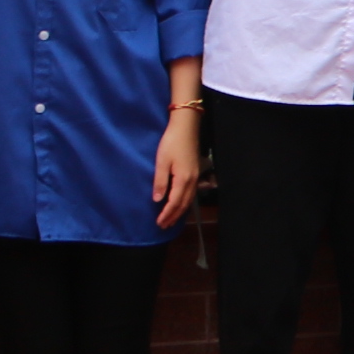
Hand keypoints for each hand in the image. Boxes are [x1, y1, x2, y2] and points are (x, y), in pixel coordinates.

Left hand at [153, 107, 200, 227]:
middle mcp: (192, 181)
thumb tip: (158, 200)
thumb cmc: (172, 143)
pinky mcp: (195, 172)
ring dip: (179, 211)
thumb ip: (160, 182)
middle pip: (183, 204)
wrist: (186, 127)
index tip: (159, 223)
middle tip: (164, 226)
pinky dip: (184, 203)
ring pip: (188, 200)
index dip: (167, 214)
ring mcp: (195, 177)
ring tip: (171, 219)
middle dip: (173, 216)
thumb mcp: (162, 162)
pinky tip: (180, 203)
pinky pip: (191, 194)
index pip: (174, 203)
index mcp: (183, 180)